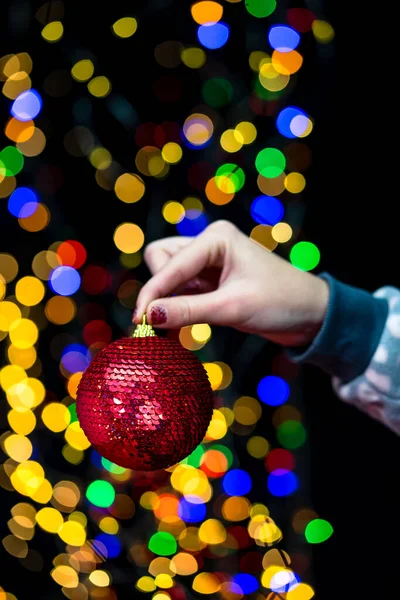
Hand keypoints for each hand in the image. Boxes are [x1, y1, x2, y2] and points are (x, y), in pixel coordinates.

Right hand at [133, 220, 328, 346]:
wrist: (311, 315)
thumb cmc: (281, 303)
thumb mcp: (232, 308)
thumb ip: (188, 311)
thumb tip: (148, 316)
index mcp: (217, 238)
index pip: (169, 262)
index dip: (153, 292)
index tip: (139, 322)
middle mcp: (210, 244)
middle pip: (161, 260)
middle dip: (159, 290)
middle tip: (163, 321)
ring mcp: (210, 262)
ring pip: (169, 275)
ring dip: (167, 300)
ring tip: (176, 327)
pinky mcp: (212, 281)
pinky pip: (182, 290)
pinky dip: (178, 307)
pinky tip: (181, 325)